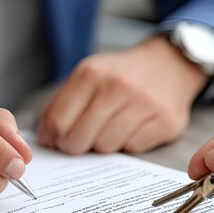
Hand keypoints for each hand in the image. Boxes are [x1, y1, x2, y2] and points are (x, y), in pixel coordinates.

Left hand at [37, 36, 206, 153]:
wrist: (169, 63)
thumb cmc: (121, 75)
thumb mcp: (88, 74)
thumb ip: (62, 103)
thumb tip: (44, 139)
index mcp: (91, 73)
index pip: (57, 121)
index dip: (52, 138)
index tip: (56, 140)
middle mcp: (117, 87)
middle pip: (77, 140)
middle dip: (75, 145)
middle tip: (82, 140)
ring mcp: (144, 104)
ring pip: (104, 147)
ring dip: (103, 144)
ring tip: (110, 129)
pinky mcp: (165, 122)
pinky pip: (132, 149)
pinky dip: (128, 144)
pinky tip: (132, 128)